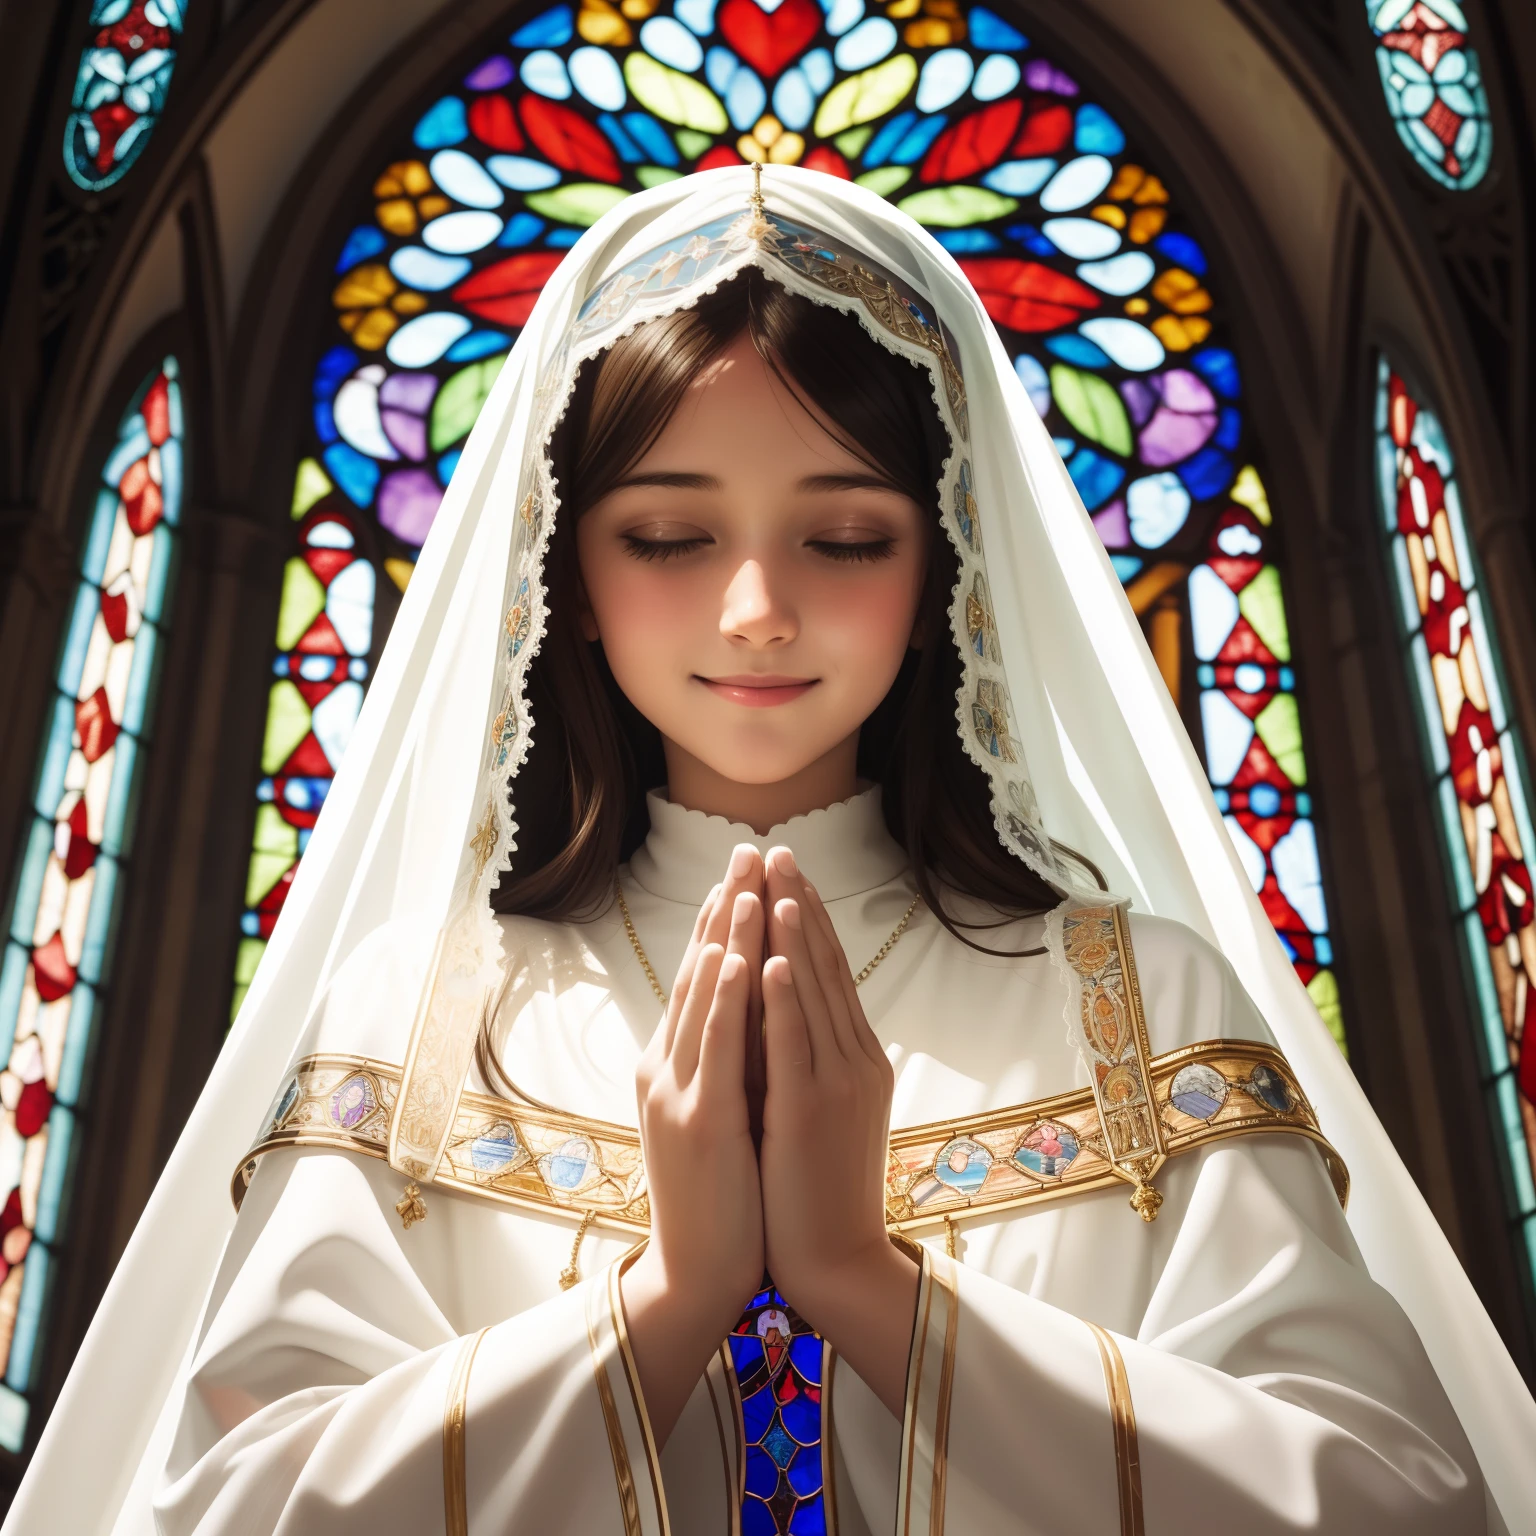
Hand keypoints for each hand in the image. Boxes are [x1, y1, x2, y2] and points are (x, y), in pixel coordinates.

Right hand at [621, 846, 766, 1442]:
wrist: (698, 1274)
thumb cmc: (720, 1196)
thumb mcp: (715, 1113)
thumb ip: (723, 1060)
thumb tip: (750, 1010)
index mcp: (672, 1065)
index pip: (700, 977)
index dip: (720, 921)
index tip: (742, 872)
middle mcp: (665, 1068)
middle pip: (699, 972)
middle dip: (725, 908)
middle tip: (746, 850)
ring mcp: (677, 1094)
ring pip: (705, 999)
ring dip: (727, 935)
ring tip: (746, 883)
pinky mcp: (698, 1123)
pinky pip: (717, 1050)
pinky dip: (728, 999)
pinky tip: (740, 958)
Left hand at [759, 846, 918, 1416]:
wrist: (836, 1260)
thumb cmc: (819, 1186)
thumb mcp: (824, 1106)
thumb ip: (812, 1054)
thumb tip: (785, 1004)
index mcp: (858, 1055)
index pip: (829, 968)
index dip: (807, 914)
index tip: (784, 868)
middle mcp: (855, 1058)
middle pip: (824, 965)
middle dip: (797, 903)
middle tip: (776, 848)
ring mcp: (836, 1084)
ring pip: (813, 994)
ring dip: (794, 934)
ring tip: (776, 882)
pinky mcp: (811, 1113)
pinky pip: (794, 1045)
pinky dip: (784, 999)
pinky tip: (772, 959)